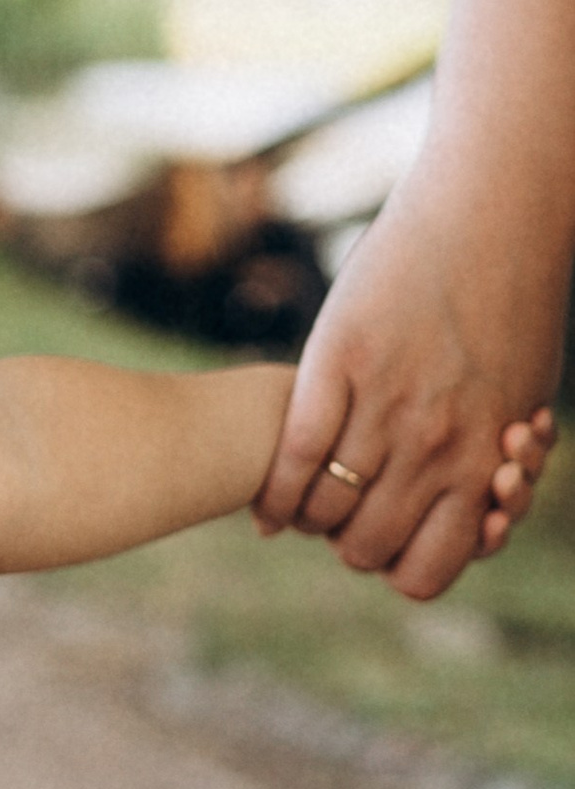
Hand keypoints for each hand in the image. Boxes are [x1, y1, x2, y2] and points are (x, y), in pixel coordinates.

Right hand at [254, 182, 567, 597]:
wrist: (494, 217)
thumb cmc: (514, 309)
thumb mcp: (518, 402)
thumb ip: (490, 463)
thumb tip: (477, 516)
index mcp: (484, 464)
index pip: (425, 572)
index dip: (396, 569)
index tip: (389, 543)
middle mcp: (436, 446)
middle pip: (364, 547)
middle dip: (347, 543)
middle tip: (342, 515)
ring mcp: (385, 404)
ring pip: (325, 510)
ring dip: (307, 516)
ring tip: (306, 497)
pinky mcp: (338, 362)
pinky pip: (295, 452)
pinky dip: (275, 488)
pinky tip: (269, 499)